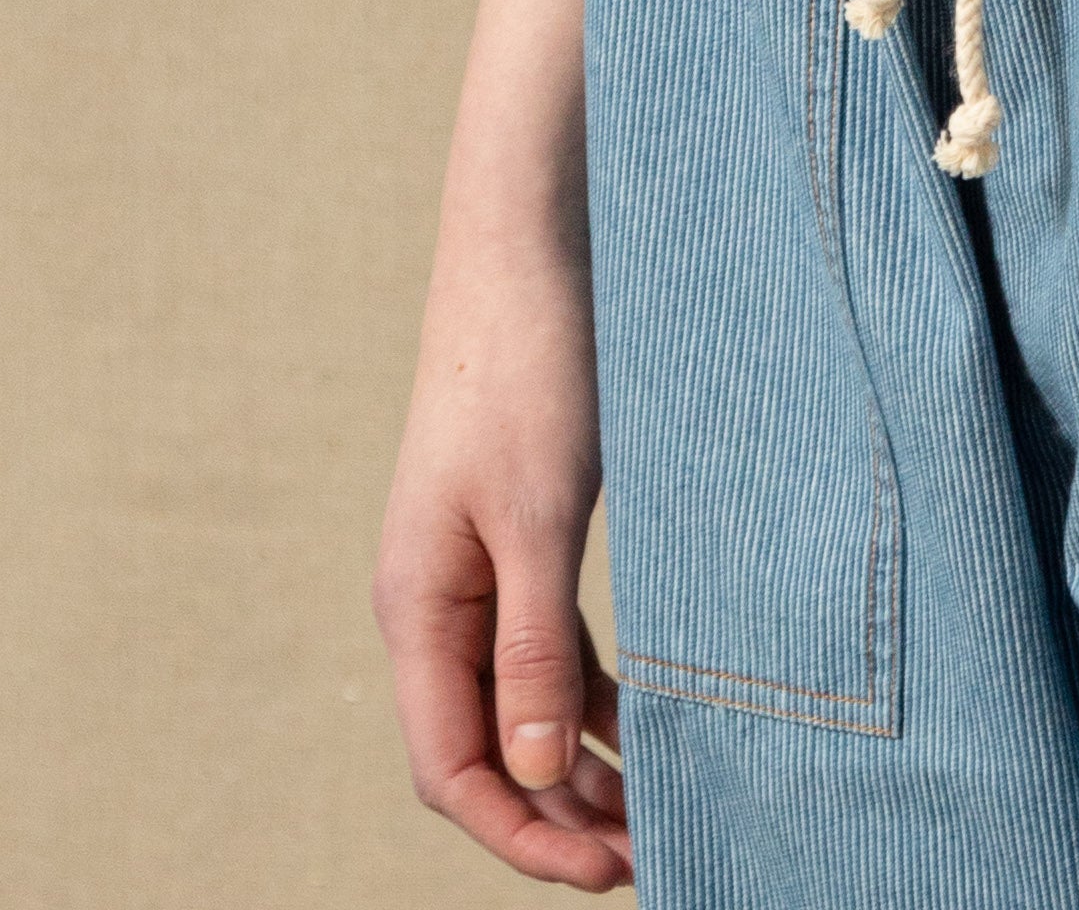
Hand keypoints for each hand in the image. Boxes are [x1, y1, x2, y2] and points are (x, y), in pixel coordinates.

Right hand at [374, 0, 636, 889]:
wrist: (532, 233)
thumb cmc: (528, 361)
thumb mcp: (537, 512)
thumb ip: (530, 646)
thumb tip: (530, 776)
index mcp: (419, 603)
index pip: (450, 767)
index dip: (521, 834)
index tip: (610, 870)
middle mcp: (437, 595)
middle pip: (481, 748)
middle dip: (554, 812)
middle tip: (649, 855)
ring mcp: (477, 562)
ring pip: (520, 701)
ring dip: (579, 758)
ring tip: (659, 807)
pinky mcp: (523, 524)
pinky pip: (548, 641)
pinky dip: (591, 691)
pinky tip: (649, 717)